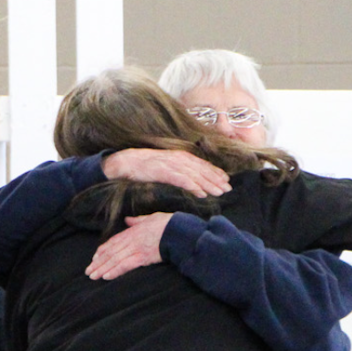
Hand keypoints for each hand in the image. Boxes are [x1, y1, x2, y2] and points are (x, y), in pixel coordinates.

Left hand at [87, 213, 172, 280]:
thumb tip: (127, 219)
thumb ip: (137, 221)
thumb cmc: (169, 224)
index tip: (94, 258)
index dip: (102, 250)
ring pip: (114, 259)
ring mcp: (136, 249)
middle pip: (111, 252)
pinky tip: (106, 277)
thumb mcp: (151, 218)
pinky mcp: (143, 257)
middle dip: (98, 263)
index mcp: (133, 231)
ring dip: (102, 269)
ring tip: (93, 276)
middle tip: (88, 272)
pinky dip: (115, 271)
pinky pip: (125, 265)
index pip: (113, 242)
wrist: (180, 231)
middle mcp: (131, 240)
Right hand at [101, 148, 229, 197]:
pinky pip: (181, 179)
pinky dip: (193, 186)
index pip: (201, 164)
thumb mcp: (163, 166)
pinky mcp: (162, 171)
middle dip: (216, 179)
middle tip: (228, 189)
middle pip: (201, 169)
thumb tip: (190, 179)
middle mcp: (177, 158)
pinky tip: (201, 194)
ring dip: (208, 184)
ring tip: (219, 192)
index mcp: (178, 156)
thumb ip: (176, 170)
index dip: (214, 172)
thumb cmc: (142, 167)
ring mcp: (170, 164)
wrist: (123, 163)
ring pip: (194, 174)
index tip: (226, 180)